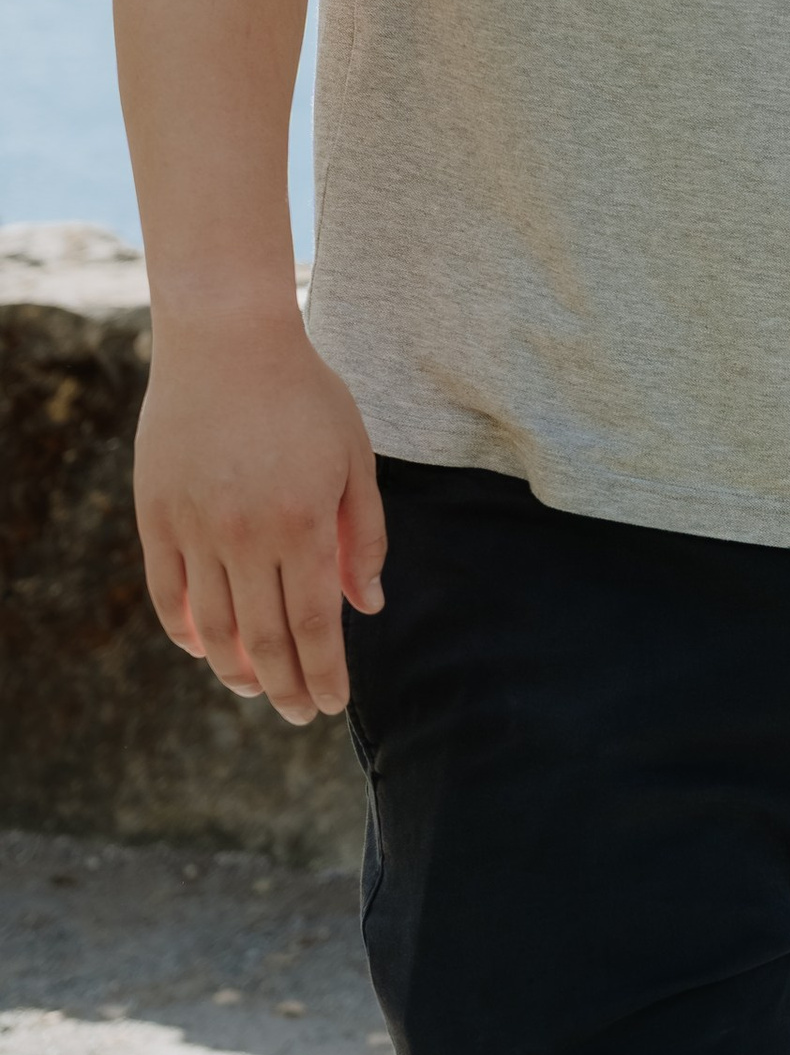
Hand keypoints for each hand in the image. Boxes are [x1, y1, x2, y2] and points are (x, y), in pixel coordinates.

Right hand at [133, 310, 386, 726]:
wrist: (227, 340)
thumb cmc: (304, 394)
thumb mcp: (354, 457)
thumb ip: (365, 535)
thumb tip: (368, 607)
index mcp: (303, 522)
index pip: (315, 624)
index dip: (323, 673)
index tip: (331, 705)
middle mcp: (247, 536)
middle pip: (264, 638)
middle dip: (284, 686)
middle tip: (297, 714)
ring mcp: (196, 528)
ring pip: (213, 627)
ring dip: (235, 669)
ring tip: (255, 690)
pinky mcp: (157, 517)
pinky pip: (168, 594)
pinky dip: (185, 631)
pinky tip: (205, 650)